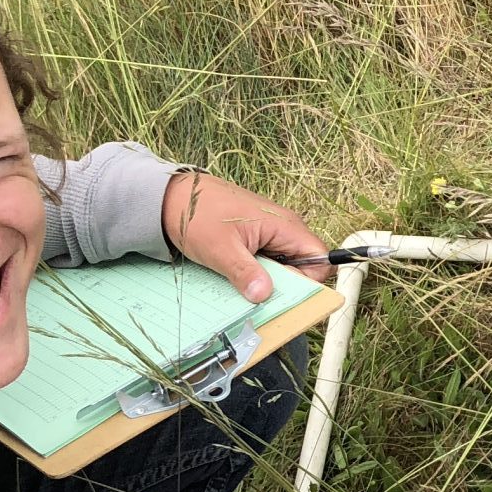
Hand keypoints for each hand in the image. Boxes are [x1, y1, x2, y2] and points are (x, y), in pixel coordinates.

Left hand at [162, 170, 332, 301]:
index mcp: (284, 225)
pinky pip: (267, 259)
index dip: (309, 280)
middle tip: (259, 292)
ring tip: (244, 283)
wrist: (172, 196)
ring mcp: (269, 231)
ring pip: (283, 264)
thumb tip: (264, 295)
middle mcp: (283, 226)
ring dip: (269, 278)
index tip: (284, 293)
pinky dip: (256, 271)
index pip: (319, 258)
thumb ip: (245, 273)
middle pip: (303, 264)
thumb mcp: (221, 250)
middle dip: (286, 283)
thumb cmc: (197, 214)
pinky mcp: (256, 235)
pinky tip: (237, 274)